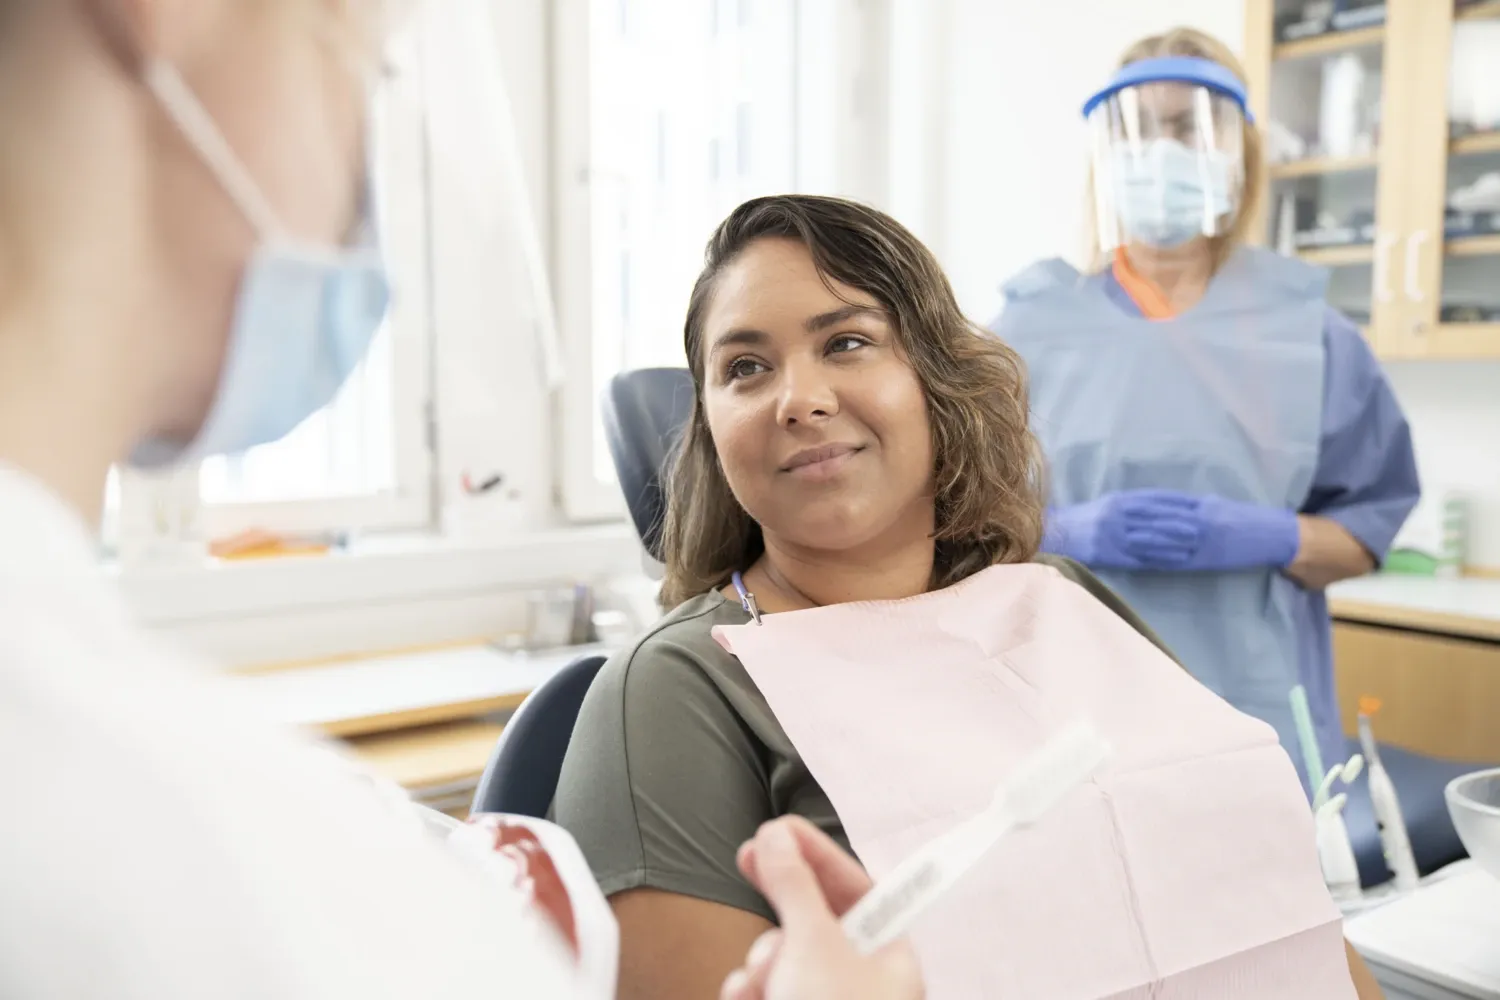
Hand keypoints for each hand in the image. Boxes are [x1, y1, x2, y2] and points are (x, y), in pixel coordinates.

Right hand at [720, 818, 922, 999]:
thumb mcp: (814, 944)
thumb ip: (795, 886)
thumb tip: (776, 834)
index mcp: (890, 958)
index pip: (857, 888)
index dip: (819, 853)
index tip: (780, 827)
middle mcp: (863, 981)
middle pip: (815, 919)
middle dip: (781, 898)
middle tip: (748, 856)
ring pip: (784, 956)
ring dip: (762, 958)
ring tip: (761, 973)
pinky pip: (766, 987)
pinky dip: (749, 988)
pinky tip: (743, 995)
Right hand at [1043, 490, 1201, 569]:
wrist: (1057, 536)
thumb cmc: (1086, 519)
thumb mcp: (1108, 504)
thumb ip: (1132, 504)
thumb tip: (1163, 507)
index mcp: (1117, 501)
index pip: (1152, 499)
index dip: (1176, 501)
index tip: (1197, 503)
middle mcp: (1116, 516)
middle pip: (1154, 518)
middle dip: (1179, 521)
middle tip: (1202, 526)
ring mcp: (1113, 536)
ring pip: (1149, 538)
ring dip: (1174, 542)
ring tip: (1194, 544)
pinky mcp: (1110, 555)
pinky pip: (1140, 557)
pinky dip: (1160, 558)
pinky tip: (1177, 560)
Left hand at [1138, 494, 1298, 571]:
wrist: (1274, 534)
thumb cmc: (1245, 519)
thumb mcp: (1219, 505)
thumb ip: (1194, 505)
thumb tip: (1167, 505)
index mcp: (1203, 504)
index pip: (1168, 501)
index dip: (1145, 501)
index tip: (1124, 500)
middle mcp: (1202, 519)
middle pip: (1164, 517)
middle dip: (1139, 519)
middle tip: (1115, 518)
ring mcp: (1205, 539)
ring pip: (1170, 538)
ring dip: (1146, 538)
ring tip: (1124, 538)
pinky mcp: (1208, 558)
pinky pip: (1181, 558)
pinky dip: (1162, 558)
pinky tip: (1146, 559)